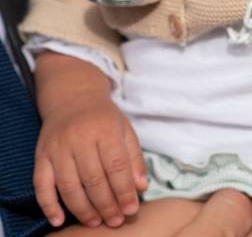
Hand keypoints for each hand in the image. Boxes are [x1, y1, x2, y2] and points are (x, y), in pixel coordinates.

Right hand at [33, 54, 146, 228]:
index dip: (124, 191)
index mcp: (105, 130)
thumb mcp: (125, 131)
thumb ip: (134, 158)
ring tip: (96, 222)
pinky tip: (59, 220)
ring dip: (83, 209)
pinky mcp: (41, 156)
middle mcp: (79, 139)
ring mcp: (57, 148)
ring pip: (68, 185)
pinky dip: (48, 205)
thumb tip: (141, 187)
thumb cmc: (104, 119)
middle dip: (106, 204)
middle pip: (93, 179)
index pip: (116, 166)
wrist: (73, 98)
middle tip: (116, 221)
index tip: (131, 210)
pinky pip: (41, 185)